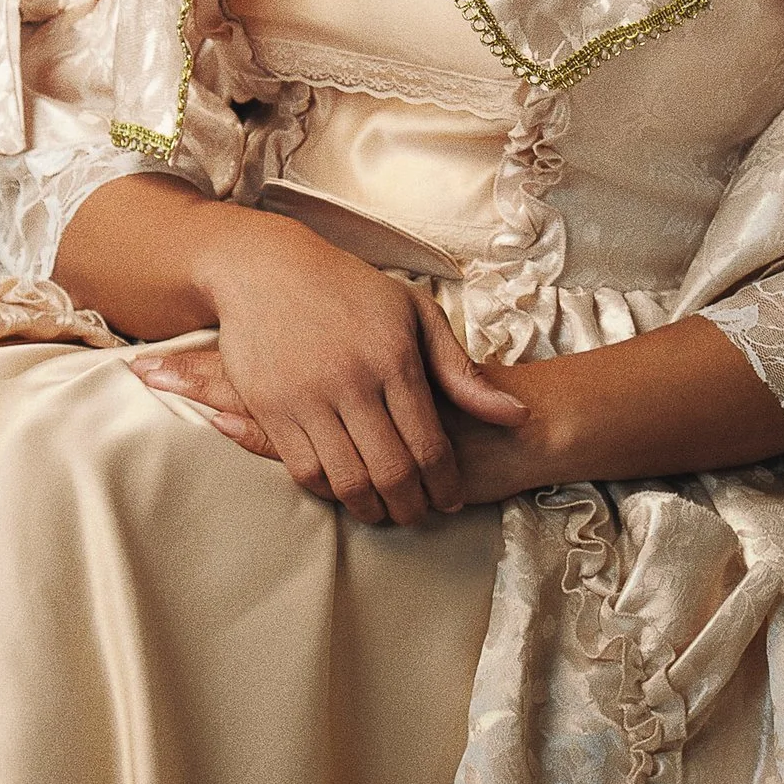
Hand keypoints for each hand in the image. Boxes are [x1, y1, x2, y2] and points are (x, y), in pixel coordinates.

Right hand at [129, 216, 524, 525]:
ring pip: (347, 481)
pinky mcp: (269, 408)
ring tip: (383, 510)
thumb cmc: (351, 291)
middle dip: (412, 507)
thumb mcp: (415, 315)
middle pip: (391, 473)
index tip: (450, 499)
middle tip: (419, 514)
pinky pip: (304, 470)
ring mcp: (306, 397)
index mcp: (394, 359)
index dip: (445, 485)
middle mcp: (351, 381)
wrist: (266, 269)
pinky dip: (328, 490)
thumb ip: (461, 372)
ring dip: (370, 508)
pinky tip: (343, 488)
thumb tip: (516, 416)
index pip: (429, 446)